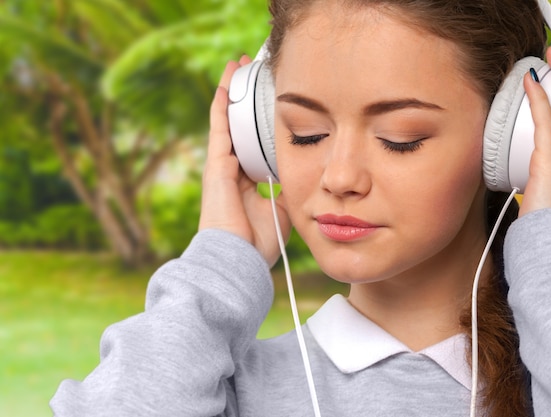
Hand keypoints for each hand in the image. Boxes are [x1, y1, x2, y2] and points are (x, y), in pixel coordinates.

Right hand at [199, 56, 290, 265]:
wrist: (238, 257)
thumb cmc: (259, 242)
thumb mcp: (284, 210)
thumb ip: (289, 191)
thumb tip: (304, 176)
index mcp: (248, 181)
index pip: (254, 144)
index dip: (262, 124)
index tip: (273, 105)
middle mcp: (233, 169)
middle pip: (240, 126)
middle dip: (247, 101)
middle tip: (256, 75)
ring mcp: (222, 164)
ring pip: (228, 119)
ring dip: (233, 92)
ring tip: (239, 66)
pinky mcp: (216, 162)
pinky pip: (219, 124)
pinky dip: (222, 101)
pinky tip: (227, 79)